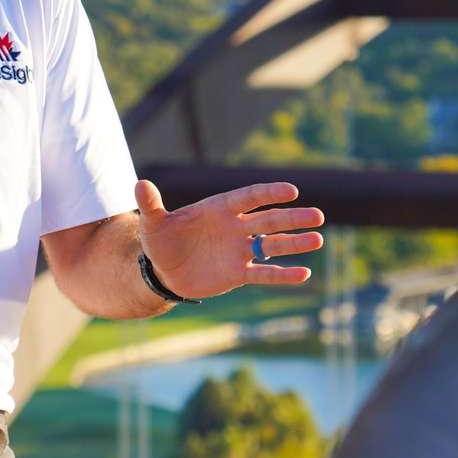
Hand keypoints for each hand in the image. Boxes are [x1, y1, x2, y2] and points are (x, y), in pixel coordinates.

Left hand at [136, 179, 324, 300]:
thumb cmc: (161, 241)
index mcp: (219, 209)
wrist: (163, 272)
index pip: (249, 197)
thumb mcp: (154, 224)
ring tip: (318, 240)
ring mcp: (239, 250)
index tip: (292, 191)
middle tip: (318, 216)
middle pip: (269, 220)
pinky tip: (304, 273)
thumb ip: (152, 205)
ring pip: (272, 245)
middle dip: (292, 218)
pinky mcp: (238, 273)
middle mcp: (235, 228)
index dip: (270, 193)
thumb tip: (140, 183)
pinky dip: (283, 274)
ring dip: (295, 243)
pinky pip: (264, 273)